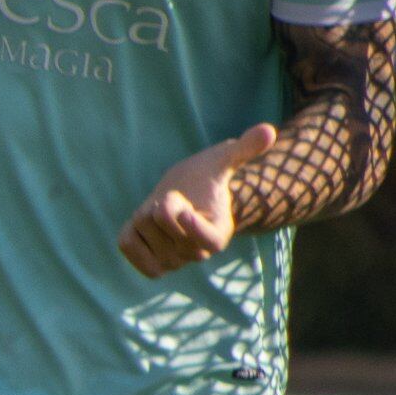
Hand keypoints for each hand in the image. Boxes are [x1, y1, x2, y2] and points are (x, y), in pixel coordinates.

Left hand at [119, 121, 277, 276]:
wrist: (183, 198)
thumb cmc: (206, 179)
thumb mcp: (223, 160)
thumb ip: (245, 148)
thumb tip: (269, 131)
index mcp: (219, 234)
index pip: (208, 241)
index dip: (194, 228)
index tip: (186, 210)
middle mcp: (197, 254)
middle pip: (162, 221)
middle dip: (162, 199)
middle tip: (175, 198)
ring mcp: (174, 262)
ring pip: (142, 228)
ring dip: (144, 212)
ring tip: (160, 212)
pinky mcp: (150, 263)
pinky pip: (127, 245)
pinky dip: (129, 231)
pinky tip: (143, 226)